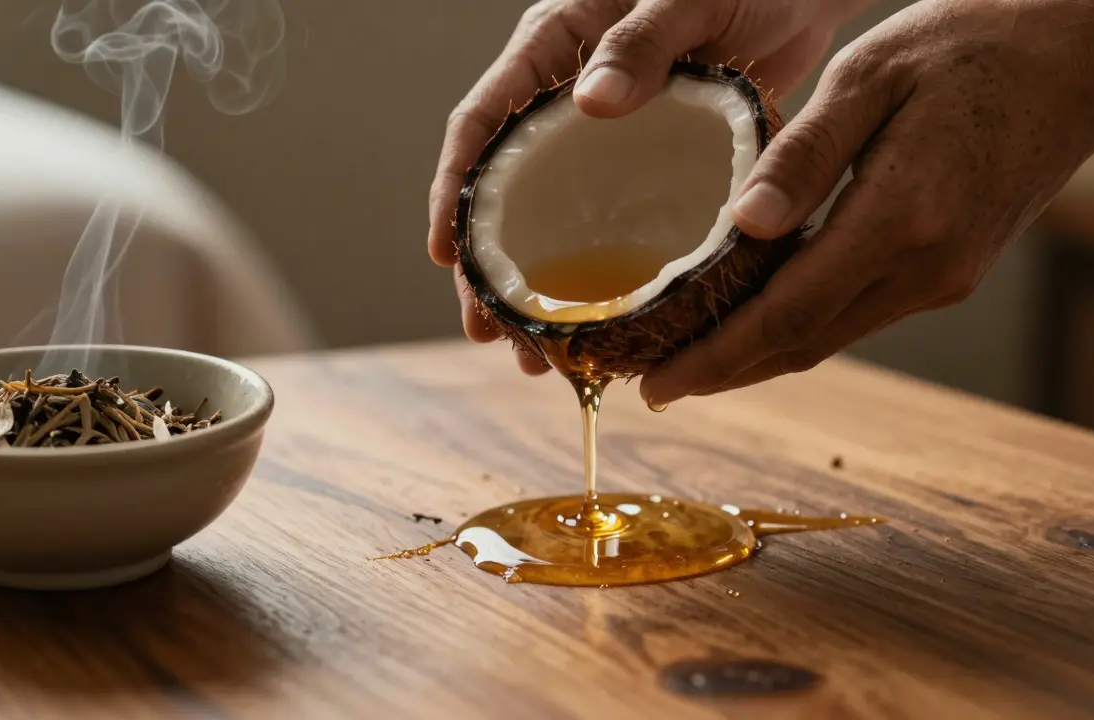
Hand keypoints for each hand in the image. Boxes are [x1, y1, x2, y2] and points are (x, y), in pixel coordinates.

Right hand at [427, 0, 870, 375]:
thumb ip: (639, 41)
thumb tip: (589, 102)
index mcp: (554, 45)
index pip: (483, 122)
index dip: (456, 190)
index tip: (447, 255)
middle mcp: (565, 97)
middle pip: (506, 192)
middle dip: (491, 269)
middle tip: (491, 334)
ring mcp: (604, 138)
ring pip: (553, 221)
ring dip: (540, 289)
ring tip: (536, 355)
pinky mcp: (646, 165)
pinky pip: (610, 226)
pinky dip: (601, 277)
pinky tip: (603, 325)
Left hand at [639, 0, 1093, 406]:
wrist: (1079, 58)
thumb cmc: (969, 47)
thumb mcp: (871, 76)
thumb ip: (805, 154)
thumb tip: (742, 227)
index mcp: (901, 219)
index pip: (787, 315)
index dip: (716, 359)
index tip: (656, 386)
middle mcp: (926, 269)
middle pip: (803, 343)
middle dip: (723, 372)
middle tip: (653, 384)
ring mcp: (944, 278)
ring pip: (830, 337)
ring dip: (758, 357)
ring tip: (690, 361)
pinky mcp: (952, 272)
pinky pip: (858, 315)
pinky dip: (800, 327)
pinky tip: (758, 319)